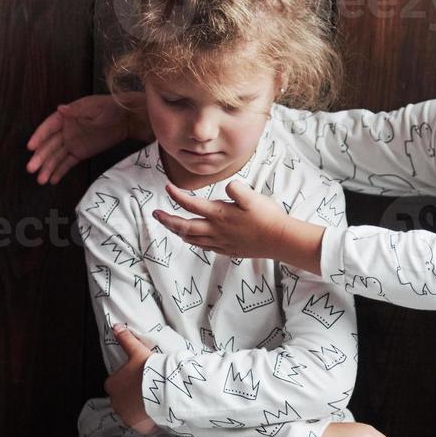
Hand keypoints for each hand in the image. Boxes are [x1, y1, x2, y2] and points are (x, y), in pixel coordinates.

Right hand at [25, 93, 148, 184]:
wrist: (126, 119)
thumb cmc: (109, 108)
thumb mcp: (93, 107)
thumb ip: (76, 110)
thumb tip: (60, 109)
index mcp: (65, 117)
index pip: (48, 127)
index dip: (39, 136)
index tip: (30, 146)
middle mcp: (65, 131)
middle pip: (49, 145)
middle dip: (40, 157)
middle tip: (31, 168)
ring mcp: (72, 143)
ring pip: (56, 157)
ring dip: (48, 168)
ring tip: (41, 180)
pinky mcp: (79, 153)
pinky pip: (67, 163)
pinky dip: (59, 171)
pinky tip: (52, 180)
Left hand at [104, 326, 157, 434]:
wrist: (162, 390)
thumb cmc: (148, 371)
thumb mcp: (136, 351)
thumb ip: (125, 339)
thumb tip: (116, 326)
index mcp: (112, 384)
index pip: (116, 382)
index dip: (128, 380)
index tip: (139, 379)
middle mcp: (115, 402)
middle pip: (123, 398)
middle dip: (133, 395)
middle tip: (148, 390)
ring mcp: (125, 416)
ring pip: (132, 411)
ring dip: (140, 408)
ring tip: (153, 401)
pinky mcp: (137, 426)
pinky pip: (141, 424)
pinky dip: (147, 420)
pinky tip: (156, 413)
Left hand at [153, 181, 325, 273]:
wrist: (280, 240)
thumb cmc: (268, 218)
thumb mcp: (254, 198)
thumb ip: (238, 191)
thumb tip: (227, 186)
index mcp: (220, 215)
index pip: (191, 205)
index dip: (177, 195)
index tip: (167, 187)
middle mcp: (216, 230)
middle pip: (184, 226)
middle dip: (167, 219)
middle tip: (155, 214)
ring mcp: (221, 242)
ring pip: (192, 239)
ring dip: (178, 231)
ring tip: (170, 226)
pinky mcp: (227, 250)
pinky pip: (204, 247)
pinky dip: (193, 242)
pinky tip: (193, 240)